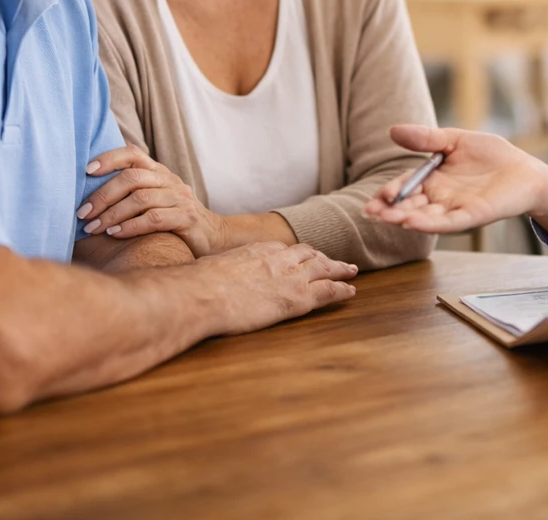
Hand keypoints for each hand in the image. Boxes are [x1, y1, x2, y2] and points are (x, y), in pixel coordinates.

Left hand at [79, 145, 227, 256]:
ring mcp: (180, 198)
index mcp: (159, 172)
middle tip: (83, 214)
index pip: (133, 154)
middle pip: (132, 178)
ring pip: (141, 199)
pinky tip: (114, 234)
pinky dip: (130, 226)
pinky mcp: (186, 218)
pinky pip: (154, 219)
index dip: (109, 158)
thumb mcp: (154, 200)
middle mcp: (169, 180)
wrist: (212, 236)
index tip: (86, 171)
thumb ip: (131, 192)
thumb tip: (88, 196)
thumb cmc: (172, 219)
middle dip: (103, 195)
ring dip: (112, 214)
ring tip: (93, 228)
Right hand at [195, 242, 357, 334]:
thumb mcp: (209, 268)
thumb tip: (201, 278)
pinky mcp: (296, 298)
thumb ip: (217, 270)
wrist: (201, 294)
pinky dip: (341, 289)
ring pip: (323, 268)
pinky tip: (351, 291)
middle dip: (322, 257)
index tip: (303, 257)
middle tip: (334, 260)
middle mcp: (278, 259)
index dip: (297, 254)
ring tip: (350, 270)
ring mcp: (289, 277)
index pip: (284, 250)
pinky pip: (327, 290)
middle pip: (308, 254)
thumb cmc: (196, 285)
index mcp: (257, 250)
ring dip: (339, 269)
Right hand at [364, 124, 547, 233]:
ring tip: (386, 217)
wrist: (524, 169)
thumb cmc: (491, 154)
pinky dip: (429, 223)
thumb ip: (426, 137)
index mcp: (433, 180)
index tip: (374, 197)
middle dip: (390, 209)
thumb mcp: (455, 139)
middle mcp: (440, 198)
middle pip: (410, 205)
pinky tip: (412, 222)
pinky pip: (448, 221)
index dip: (390, 192)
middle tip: (371, 211)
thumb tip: (392, 130)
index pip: (405, 187)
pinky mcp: (472, 215)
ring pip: (425, 216)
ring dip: (405, 218)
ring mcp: (455, 208)